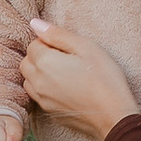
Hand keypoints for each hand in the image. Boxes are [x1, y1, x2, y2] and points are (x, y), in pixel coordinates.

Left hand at [21, 15, 139, 140]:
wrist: (114, 116)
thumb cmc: (105, 79)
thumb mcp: (86, 47)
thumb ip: (57, 34)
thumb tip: (34, 23)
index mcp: (44, 63)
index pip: (33, 44)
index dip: (50, 42)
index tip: (69, 48)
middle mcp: (37, 82)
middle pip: (27, 62)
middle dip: (40, 56)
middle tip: (66, 58)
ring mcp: (42, 100)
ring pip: (29, 80)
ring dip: (39, 73)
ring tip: (65, 73)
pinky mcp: (49, 113)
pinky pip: (38, 95)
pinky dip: (45, 88)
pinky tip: (66, 88)